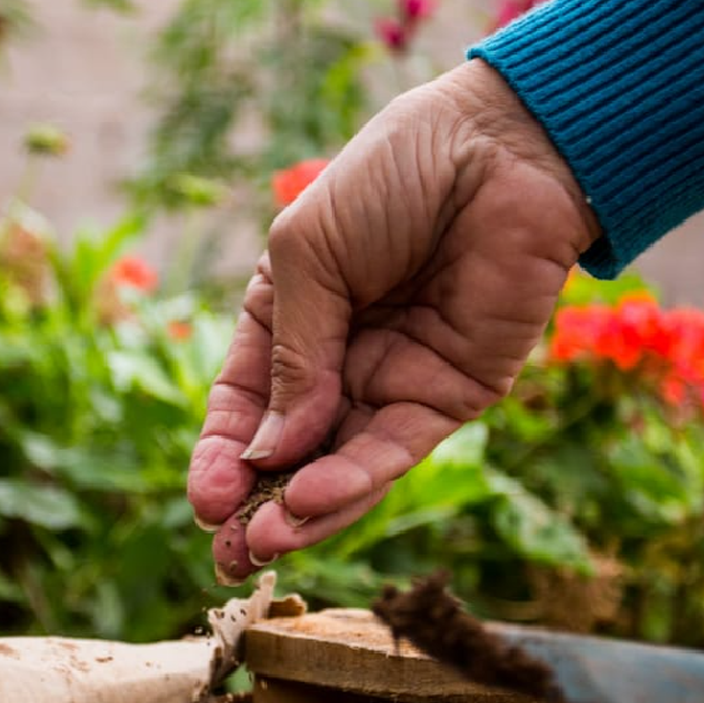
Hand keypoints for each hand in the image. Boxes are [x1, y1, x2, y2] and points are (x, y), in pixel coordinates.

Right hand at [187, 60, 601, 584]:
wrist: (500, 147)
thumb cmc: (390, 179)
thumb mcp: (307, 258)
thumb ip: (291, 355)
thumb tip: (269, 452)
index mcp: (287, 317)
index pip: (244, 403)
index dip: (222, 454)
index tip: (203, 503)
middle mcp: (337, 360)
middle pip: (288, 451)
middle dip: (254, 505)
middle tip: (227, 554)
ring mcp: (394, 381)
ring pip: (340, 465)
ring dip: (302, 508)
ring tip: (264, 541)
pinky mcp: (452, 395)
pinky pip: (395, 448)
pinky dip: (354, 479)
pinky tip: (311, 499)